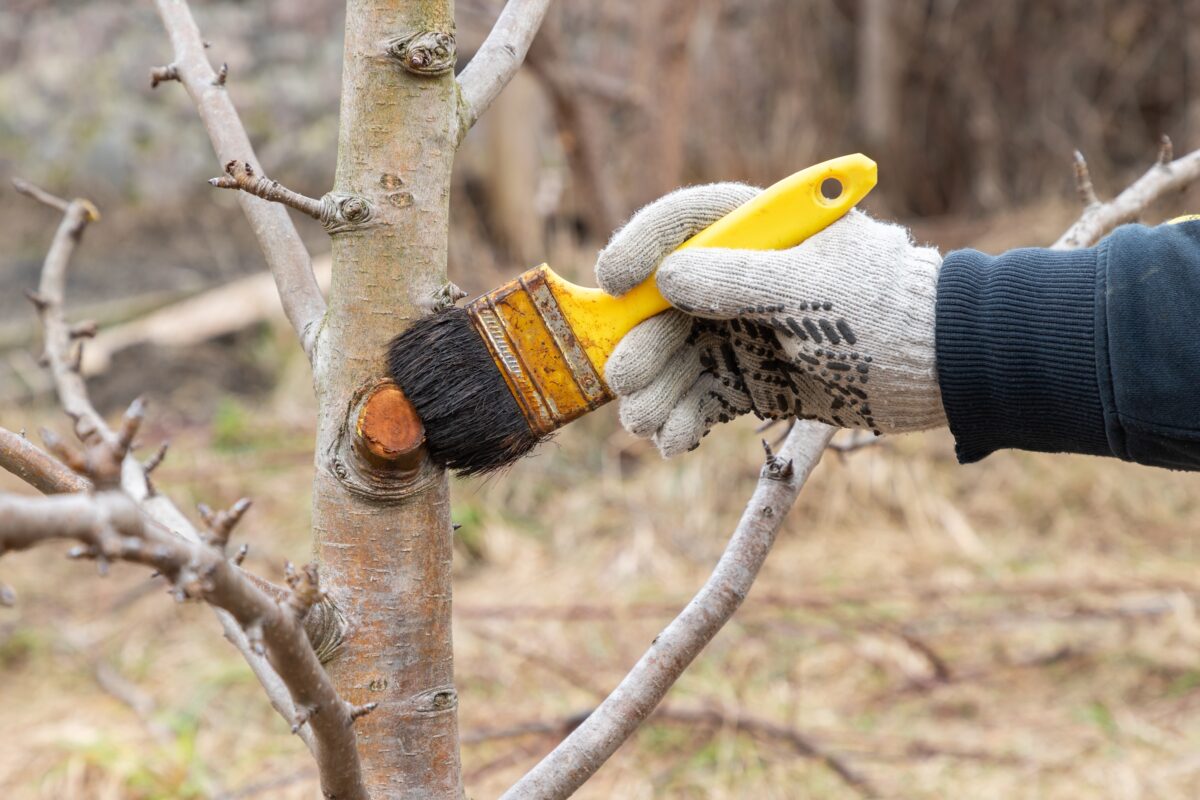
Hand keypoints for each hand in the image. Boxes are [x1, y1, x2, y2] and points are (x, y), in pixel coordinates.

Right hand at [595, 183, 945, 455]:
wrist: (944, 368)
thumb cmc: (886, 309)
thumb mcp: (810, 288)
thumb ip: (736, 280)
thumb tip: (665, 279)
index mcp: (763, 231)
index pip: (687, 222)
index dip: (641, 246)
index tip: (610, 281)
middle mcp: (744, 278)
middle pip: (669, 304)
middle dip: (644, 344)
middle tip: (625, 380)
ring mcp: (748, 331)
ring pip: (680, 357)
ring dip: (656, 389)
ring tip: (646, 424)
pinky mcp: (758, 379)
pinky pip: (706, 397)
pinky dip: (685, 418)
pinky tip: (673, 439)